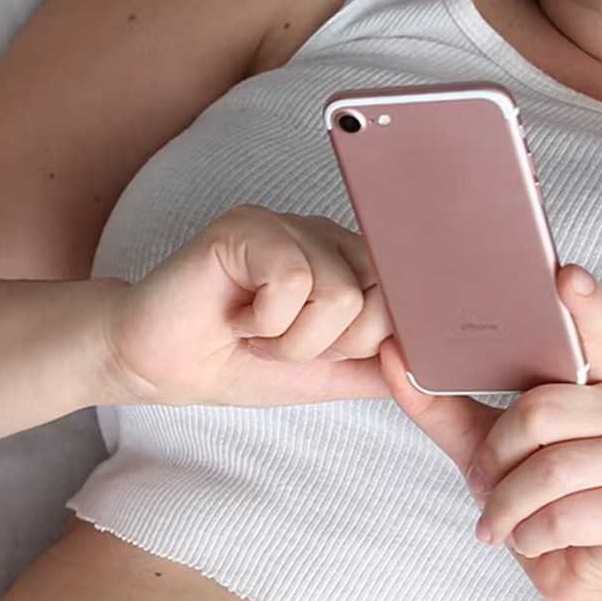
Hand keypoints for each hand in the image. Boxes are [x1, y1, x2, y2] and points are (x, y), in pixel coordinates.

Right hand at [105, 204, 392, 406]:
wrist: (164, 368)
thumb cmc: (241, 362)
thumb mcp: (329, 375)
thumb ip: (381, 365)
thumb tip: (437, 371)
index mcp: (354, 264)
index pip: (408, 296)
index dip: (376, 340)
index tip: (330, 353)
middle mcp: (330, 237)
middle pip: (383, 298)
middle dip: (332, 346)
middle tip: (282, 341)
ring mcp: (291, 225)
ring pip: (340, 295)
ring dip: (291, 340)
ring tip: (256, 330)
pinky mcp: (250, 226)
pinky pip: (295, 281)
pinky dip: (266, 321)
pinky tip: (238, 315)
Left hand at [380, 264, 601, 600]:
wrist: (590, 587)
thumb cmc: (542, 508)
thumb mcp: (488, 451)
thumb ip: (444, 404)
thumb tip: (391, 355)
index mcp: (598, 386)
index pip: (596, 333)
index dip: (583, 304)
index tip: (566, 274)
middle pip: (543, 409)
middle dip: (497, 456)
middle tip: (484, 485)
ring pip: (551, 467)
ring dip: (507, 505)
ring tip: (499, 522)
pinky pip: (565, 513)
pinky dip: (529, 535)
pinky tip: (531, 541)